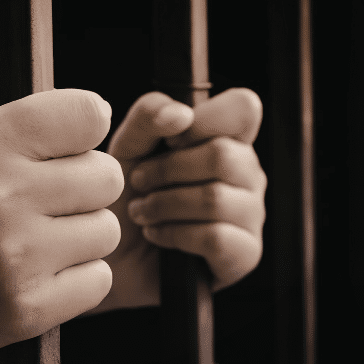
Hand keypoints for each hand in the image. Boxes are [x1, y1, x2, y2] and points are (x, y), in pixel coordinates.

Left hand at [90, 89, 265, 313]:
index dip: (204, 119)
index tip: (170, 140)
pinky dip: (174, 234)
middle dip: (167, 170)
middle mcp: (246, 174)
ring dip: (164, 204)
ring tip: (142, 212)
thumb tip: (181, 114)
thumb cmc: (125, 199)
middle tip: (139, 183)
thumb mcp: (127, 149)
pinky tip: (158, 235)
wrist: (111, 256)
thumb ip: (148, 117)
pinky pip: (215, 237)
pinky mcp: (244, 253)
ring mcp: (251, 214)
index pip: (243, 108)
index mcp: (226, 139)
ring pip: (216, 199)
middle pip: (223, 155)